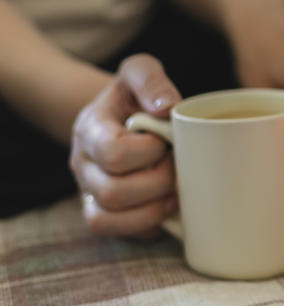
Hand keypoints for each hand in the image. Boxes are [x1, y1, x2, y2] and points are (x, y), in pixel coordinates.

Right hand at [70, 55, 181, 235]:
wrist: (125, 116)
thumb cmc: (137, 96)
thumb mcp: (140, 72)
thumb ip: (150, 79)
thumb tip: (167, 106)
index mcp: (90, 129)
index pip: (113, 152)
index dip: (149, 152)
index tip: (168, 141)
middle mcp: (83, 164)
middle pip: (112, 191)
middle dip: (157, 183)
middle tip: (179, 168)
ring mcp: (90, 191)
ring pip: (107, 218)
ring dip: (152, 209)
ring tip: (176, 191)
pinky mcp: (105, 213)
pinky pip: (114, 232)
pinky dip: (145, 225)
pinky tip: (168, 208)